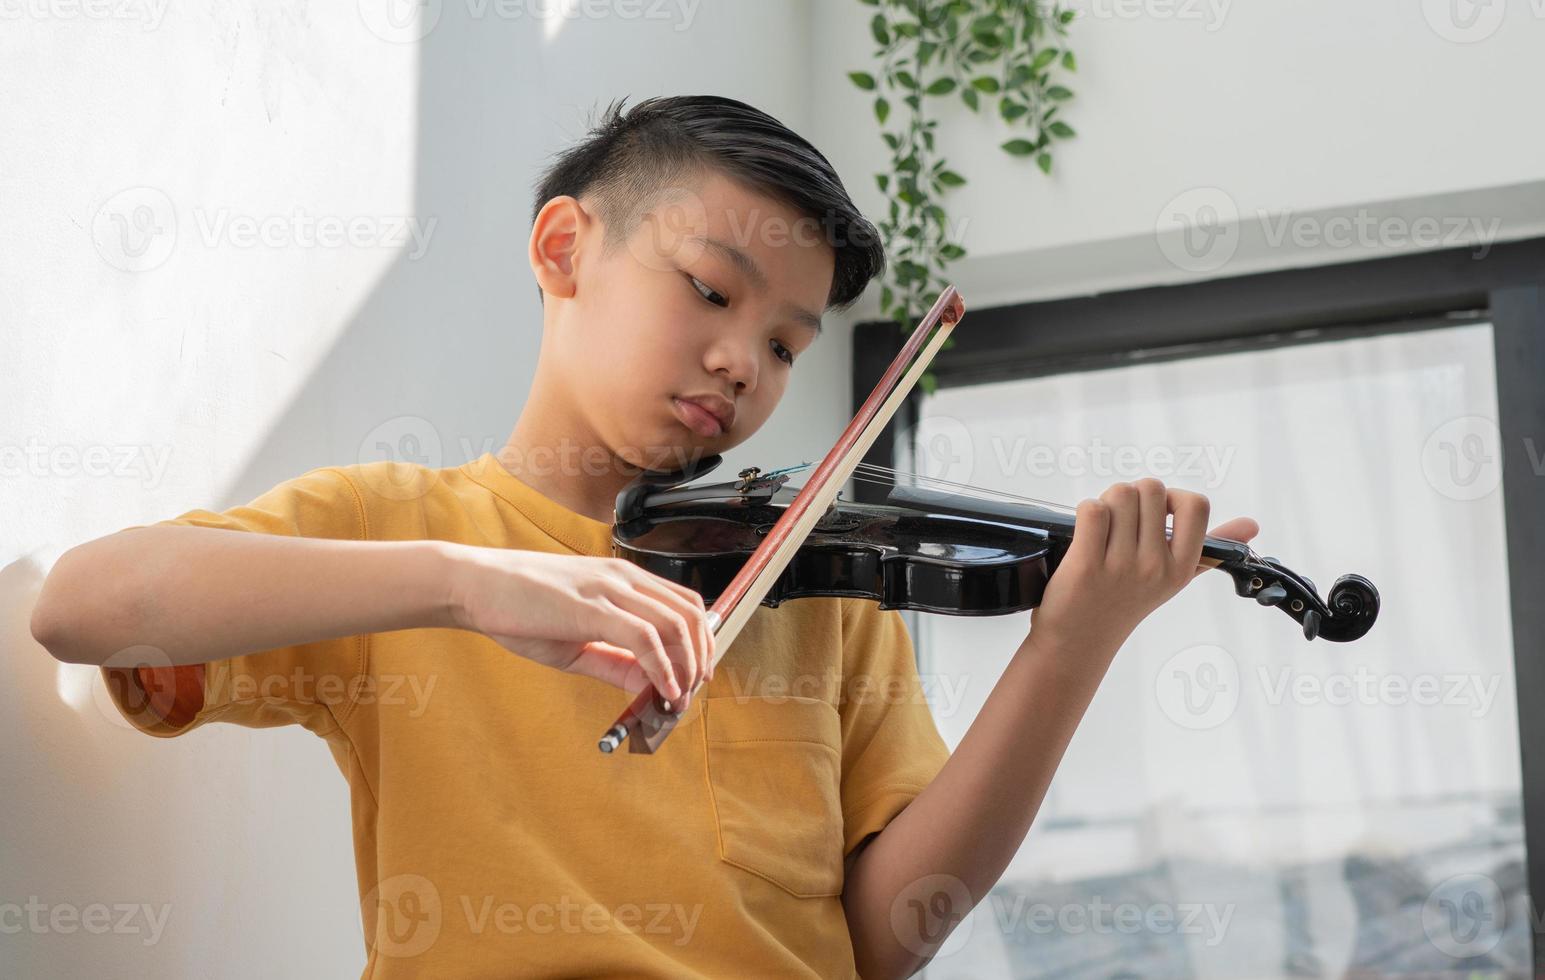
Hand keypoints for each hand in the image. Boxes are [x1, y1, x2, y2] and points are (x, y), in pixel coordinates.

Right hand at [447, 547, 713, 701]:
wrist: (475, 586)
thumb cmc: (519, 608)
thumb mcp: (575, 639)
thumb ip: (614, 660)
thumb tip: (647, 685)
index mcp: (623, 579)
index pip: (684, 605)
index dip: (700, 643)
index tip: (694, 676)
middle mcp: (623, 577)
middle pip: (690, 614)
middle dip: (701, 657)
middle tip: (691, 692)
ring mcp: (609, 589)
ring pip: (675, 625)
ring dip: (686, 667)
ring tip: (679, 698)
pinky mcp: (592, 607)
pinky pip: (645, 638)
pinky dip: (662, 668)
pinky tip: (662, 691)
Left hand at [1028, 478, 1259, 656]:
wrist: (1081, 639)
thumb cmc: (1126, 598)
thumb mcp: (1173, 577)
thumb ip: (1210, 547)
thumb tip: (1253, 524)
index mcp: (1182, 567)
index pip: (1196, 505)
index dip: (1171, 497)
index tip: (1155, 514)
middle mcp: (1157, 567)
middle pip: (1151, 489)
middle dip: (1131, 496)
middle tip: (1120, 523)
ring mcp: (1123, 566)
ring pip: (1120, 494)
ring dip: (1106, 503)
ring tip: (1102, 529)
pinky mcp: (1087, 564)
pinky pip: (1092, 510)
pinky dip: (1085, 513)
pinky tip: (1085, 534)